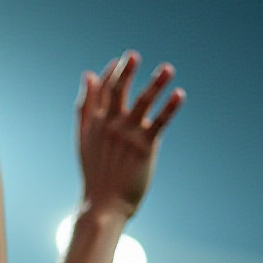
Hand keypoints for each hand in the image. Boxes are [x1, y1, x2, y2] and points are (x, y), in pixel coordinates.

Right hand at [76, 52, 182, 220]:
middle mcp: (110, 125)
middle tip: (134, 55)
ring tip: (168, 69)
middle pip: (119, 91)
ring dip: (155, 83)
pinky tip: (179, 94)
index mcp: (96, 124)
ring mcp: (127, 135)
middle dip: (126, 72)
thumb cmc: (96, 175)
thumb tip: (88, 75)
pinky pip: (160, 121)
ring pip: (142, 102)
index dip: (112, 74)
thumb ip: (85, 107)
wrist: (103, 206)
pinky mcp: (145, 147)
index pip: (103, 92)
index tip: (121, 61)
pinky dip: (170, 107)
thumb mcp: (83, 139)